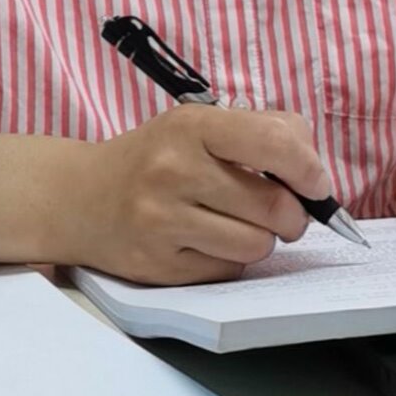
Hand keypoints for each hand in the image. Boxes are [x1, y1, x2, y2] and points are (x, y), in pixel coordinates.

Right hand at [67, 104, 330, 285]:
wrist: (80, 197)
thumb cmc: (155, 157)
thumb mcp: (197, 124)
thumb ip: (259, 132)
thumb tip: (313, 172)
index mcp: (192, 125)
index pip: (274, 142)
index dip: (309, 168)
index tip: (316, 184)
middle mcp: (175, 170)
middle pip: (274, 206)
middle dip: (292, 215)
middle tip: (282, 211)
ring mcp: (163, 221)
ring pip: (257, 245)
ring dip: (262, 239)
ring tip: (239, 224)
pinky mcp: (159, 267)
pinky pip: (228, 271)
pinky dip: (231, 260)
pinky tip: (208, 241)